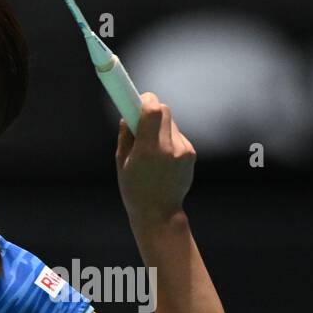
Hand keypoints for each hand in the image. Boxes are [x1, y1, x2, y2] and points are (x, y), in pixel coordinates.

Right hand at [115, 92, 195, 223]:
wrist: (159, 213)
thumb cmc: (134, 188)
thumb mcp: (122, 161)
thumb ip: (126, 134)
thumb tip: (129, 113)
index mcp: (148, 149)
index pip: (153, 110)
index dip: (145, 100)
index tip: (137, 99)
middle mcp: (169, 147)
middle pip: (164, 110)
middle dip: (152, 111)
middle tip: (140, 121)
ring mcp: (183, 151)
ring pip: (170, 123)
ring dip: (159, 127)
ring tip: (151, 148)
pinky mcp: (191, 154)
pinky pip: (177, 135)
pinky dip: (168, 139)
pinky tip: (162, 158)